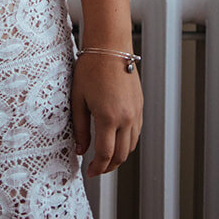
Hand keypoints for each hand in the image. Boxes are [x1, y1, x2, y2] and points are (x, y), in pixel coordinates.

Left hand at [71, 52, 142, 176]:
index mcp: (109, 117)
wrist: (110, 46)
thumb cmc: (91, 67)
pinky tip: (116, 140)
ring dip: (120, 156)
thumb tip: (79, 149)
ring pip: (132, 146)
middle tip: (97, 169)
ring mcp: (136, 112)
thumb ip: (80, 128)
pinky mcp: (139, 106)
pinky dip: (127, 142)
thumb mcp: (78, 99)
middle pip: (121, 155)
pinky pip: (136, 132)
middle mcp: (126, 118)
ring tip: (105, 157)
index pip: (105, 154)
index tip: (89, 172)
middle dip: (109, 166)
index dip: (97, 168)